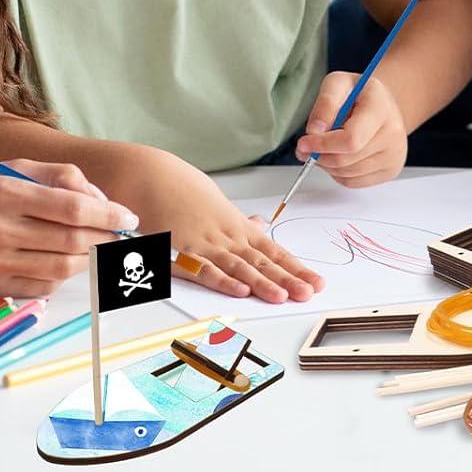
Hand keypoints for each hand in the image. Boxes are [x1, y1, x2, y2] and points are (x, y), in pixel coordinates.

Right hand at [0, 159, 140, 295]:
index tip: (130, 217)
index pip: (73, 209)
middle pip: (71, 242)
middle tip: (122, 236)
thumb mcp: (10, 168)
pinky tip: (65, 262)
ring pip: (60, 268)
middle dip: (106, 239)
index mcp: (7, 193)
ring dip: (88, 260)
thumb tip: (101, 201)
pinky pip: (39, 288)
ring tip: (98, 248)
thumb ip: (58, 177)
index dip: (109, 215)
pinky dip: (61, 276)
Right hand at [133, 150, 324, 304]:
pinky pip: (205, 268)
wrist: (155, 175)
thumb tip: (260, 225)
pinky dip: (222, 280)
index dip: (295, 267)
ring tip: (282, 296)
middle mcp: (227, 234)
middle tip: (309, 292)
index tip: (316, 281)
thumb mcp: (218, 204)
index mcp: (237, 226)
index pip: (273, 250)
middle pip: (262, 259)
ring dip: (261, 282)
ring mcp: (207, 241)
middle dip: (287, 278)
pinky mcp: (184, 247)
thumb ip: (239, 222)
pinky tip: (239, 290)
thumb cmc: (185, 190)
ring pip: (238, 265)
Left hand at [293, 71, 407, 186]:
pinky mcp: (390, 170)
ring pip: (347, 174)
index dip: (322, 145)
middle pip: (347, 159)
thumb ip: (325, 103)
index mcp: (380, 107)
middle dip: (319, 156)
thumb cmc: (358, 94)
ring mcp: (394, 155)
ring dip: (327, 165)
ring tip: (324, 147)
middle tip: (305, 148)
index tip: (303, 143)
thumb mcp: (337, 84)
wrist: (382, 104)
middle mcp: (393, 133)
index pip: (351, 139)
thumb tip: (315, 131)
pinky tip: (338, 155)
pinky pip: (353, 182)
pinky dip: (338, 173)